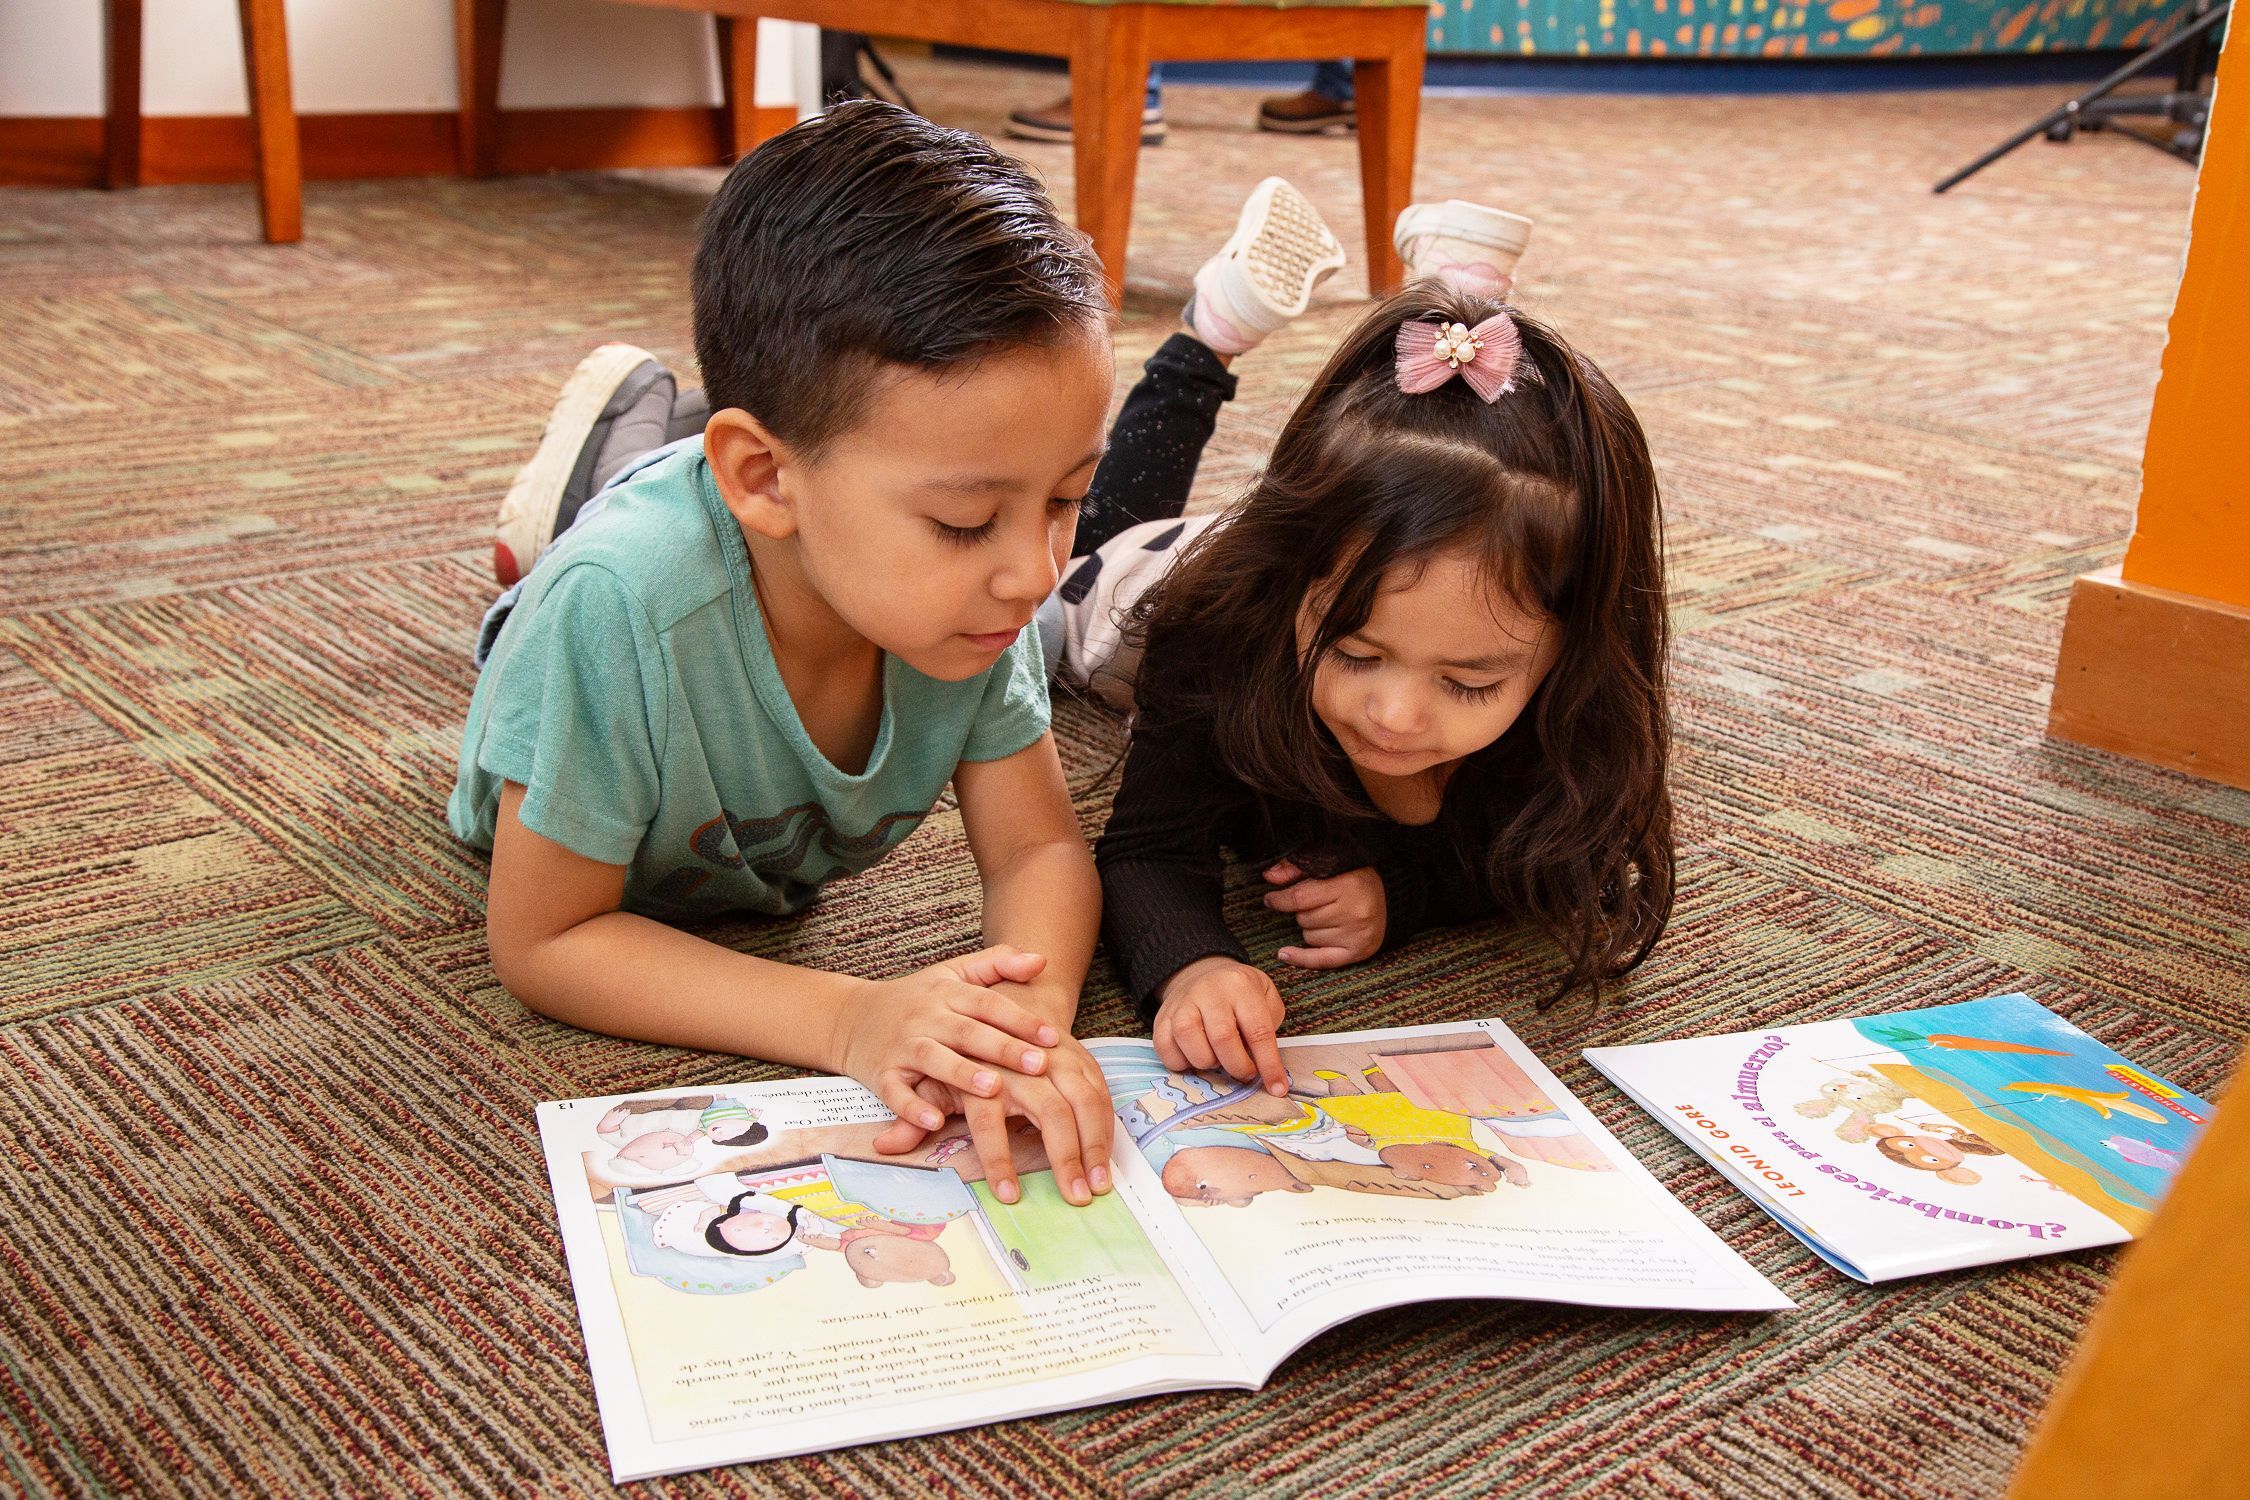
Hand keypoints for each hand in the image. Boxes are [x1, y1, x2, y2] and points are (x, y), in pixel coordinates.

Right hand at [835, 944, 1059, 1134]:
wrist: (852, 1018)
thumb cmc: (917, 998)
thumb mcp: (953, 974)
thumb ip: (997, 963)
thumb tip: (1042, 959)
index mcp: (947, 993)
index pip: (987, 1003)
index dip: (1020, 1019)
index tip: (1053, 1036)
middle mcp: (925, 1017)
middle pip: (967, 1032)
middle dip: (1003, 1049)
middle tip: (1039, 1065)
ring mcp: (901, 1046)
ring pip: (933, 1059)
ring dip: (962, 1074)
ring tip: (994, 1088)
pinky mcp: (881, 1075)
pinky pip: (895, 1093)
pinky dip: (912, 1108)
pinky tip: (935, 1120)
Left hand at [871, 1036, 1115, 1206]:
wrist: (993, 997)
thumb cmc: (956, 1047)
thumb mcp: (927, 1076)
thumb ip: (909, 1112)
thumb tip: (886, 1146)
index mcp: (980, 1066)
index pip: (989, 1117)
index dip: (997, 1156)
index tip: (1007, 1195)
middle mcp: (1023, 1060)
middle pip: (1050, 1108)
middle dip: (1065, 1155)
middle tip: (1075, 1197)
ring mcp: (1057, 1054)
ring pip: (1084, 1097)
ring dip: (1095, 1143)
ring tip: (1098, 1186)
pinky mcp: (1080, 1055)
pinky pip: (1100, 1089)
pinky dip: (1107, 1124)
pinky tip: (1108, 1157)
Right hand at [1153, 956, 1289, 1095]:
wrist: (1202, 974)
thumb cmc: (1240, 994)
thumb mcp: (1266, 997)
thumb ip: (1269, 1027)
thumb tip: (1265, 1066)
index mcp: (1240, 985)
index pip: (1258, 1030)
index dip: (1268, 1064)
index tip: (1277, 1088)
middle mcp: (1208, 991)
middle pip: (1222, 1038)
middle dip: (1237, 1066)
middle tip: (1245, 1073)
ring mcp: (1181, 1003)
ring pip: (1190, 1041)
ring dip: (1207, 1063)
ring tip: (1217, 1060)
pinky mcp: (1161, 1017)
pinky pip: (1165, 1048)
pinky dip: (1180, 1063)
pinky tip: (1194, 1059)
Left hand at [1263, 860, 1385, 968]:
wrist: (1391, 898)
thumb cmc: (1356, 879)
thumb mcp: (1330, 866)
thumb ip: (1297, 869)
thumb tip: (1269, 877)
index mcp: (1348, 885)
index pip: (1300, 898)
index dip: (1279, 899)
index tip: (1270, 899)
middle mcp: (1354, 912)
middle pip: (1304, 918)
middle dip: (1302, 911)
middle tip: (1317, 903)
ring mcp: (1357, 934)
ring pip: (1309, 936)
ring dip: (1310, 927)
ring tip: (1328, 916)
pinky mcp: (1358, 951)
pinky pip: (1320, 960)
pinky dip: (1301, 958)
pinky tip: (1285, 953)